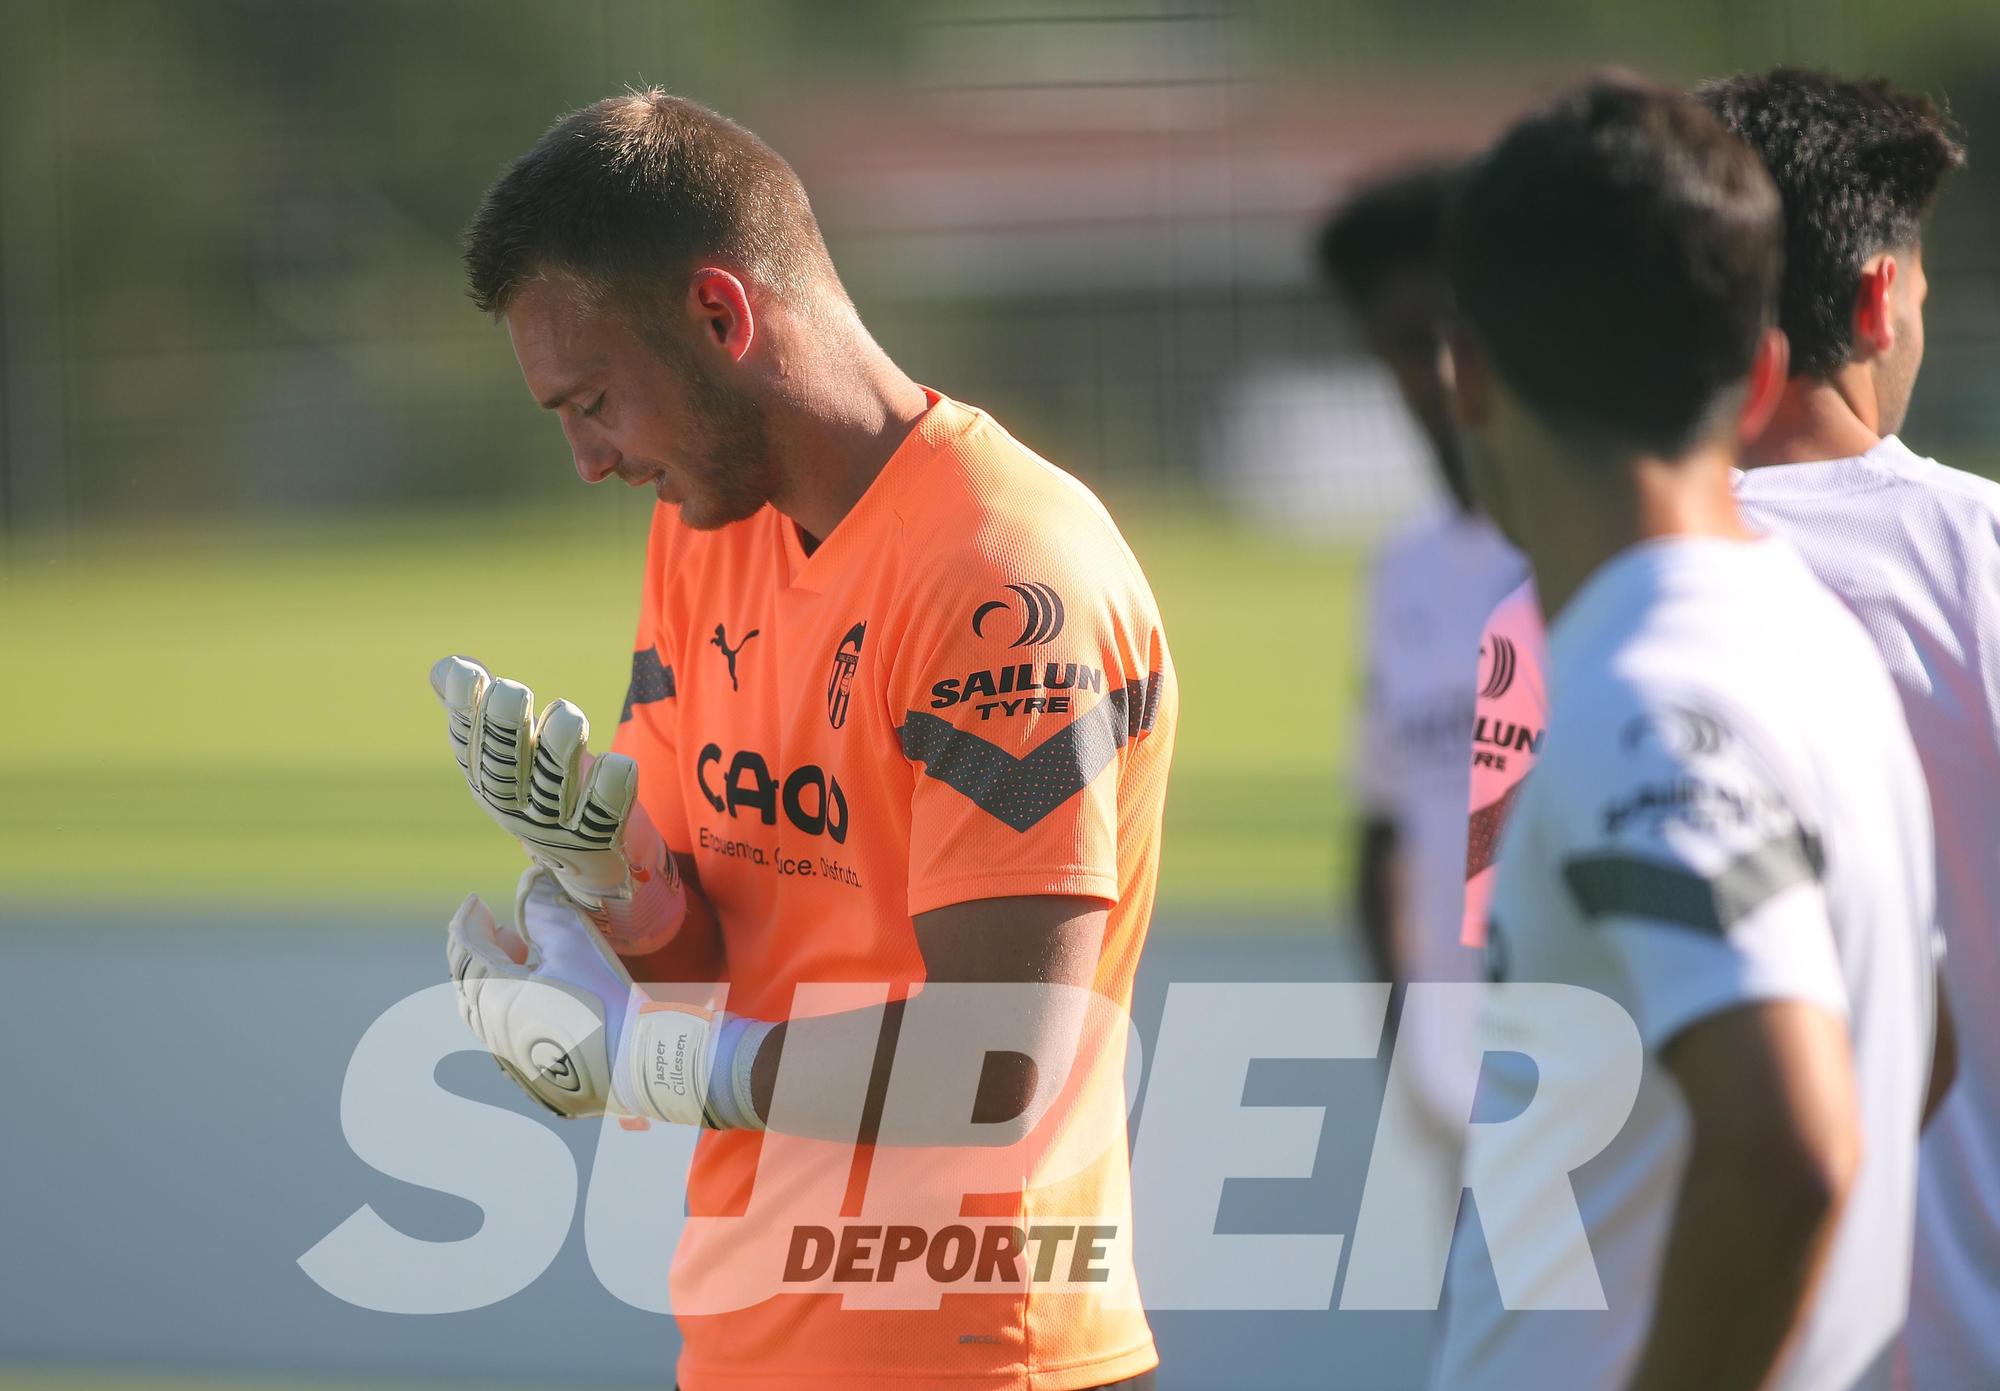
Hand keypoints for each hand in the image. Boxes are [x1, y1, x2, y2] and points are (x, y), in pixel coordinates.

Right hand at [430, 655, 685, 953]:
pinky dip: (610, 788)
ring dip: (557, 751)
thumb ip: (479, 709)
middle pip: (502, 770)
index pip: (469, 743)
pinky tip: (616, 762)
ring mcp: (554, 827)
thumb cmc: (536, 790)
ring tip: (567, 717)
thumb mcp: (503, 754)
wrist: (582, 861)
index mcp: (487, 778)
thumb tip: (447, 667)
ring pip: (552, 788)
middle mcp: (514, 805)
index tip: (470, 674)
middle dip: (504, 729)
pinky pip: (603, 814)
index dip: (466, 711)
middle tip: (514, 691)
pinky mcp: (596, 839)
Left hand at [447, 868, 724, 1124]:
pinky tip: (541, 1003)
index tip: (475, 902)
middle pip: (468, 986)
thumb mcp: (574, 942)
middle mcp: (493, 1034)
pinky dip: (512, 1012)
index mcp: (495, 997)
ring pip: (485, 1016)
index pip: (466, 951)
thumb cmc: (604, 999)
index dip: (467, 922)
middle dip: (478, 953)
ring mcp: (512, 1063)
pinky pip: (508, 1040)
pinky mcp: (535, 1081)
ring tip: (524, 964)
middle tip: (501, 931)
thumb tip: (531, 880)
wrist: (639, 1066)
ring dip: (495, 983)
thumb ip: (544, 907)